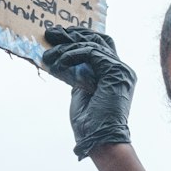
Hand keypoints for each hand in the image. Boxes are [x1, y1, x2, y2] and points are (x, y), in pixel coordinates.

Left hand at [42, 26, 135, 159]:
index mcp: (114, 73)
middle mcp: (121, 69)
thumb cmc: (89, 122)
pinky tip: (59, 62)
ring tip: (49, 55)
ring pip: (93, 44)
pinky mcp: (116, 72)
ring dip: (67, 47)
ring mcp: (121, 70)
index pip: (100, 45)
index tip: (57, 35)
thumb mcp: (79, 91)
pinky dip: (73, 54)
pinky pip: (92, 53)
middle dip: (72, 33)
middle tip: (50, 32)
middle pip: (98, 39)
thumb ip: (77, 75)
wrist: (99, 139)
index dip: (80, 36)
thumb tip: (63, 61)